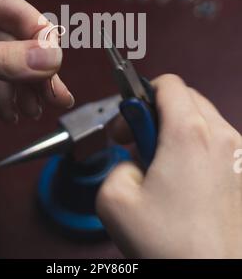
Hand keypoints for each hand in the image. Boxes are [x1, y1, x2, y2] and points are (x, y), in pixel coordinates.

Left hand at [0, 0, 73, 122]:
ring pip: (4, 58)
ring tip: (32, 110)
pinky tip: (9, 109)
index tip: (54, 75)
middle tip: (56, 98)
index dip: (45, 48)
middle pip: (18, 40)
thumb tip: (49, 60)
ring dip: (20, 88)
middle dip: (36, 75)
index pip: (25, 15)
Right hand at [96, 74, 241, 258]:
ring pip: (204, 120)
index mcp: (189, 135)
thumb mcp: (115, 201)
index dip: (140, 97)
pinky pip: (219, 144)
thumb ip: (116, 165)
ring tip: (165, 168)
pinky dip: (199, 150)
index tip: (129, 123)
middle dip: (158, 114)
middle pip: (186, 99)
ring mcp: (239, 155)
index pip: (167, 84)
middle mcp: (221, 138)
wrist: (217, 274)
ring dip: (179, 132)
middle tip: (142, 144)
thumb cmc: (177, 247)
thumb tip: (133, 163)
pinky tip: (187, 183)